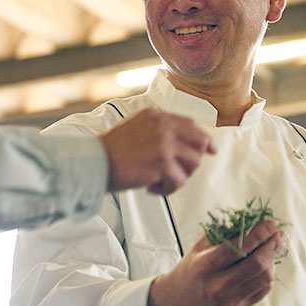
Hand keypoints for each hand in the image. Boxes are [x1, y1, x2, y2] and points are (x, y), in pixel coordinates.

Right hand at [100, 109, 215, 194]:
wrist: (95, 162)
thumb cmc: (111, 151)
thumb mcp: (136, 129)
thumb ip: (158, 131)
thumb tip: (182, 145)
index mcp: (157, 116)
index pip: (191, 124)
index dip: (203, 139)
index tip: (210, 150)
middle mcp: (163, 126)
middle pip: (200, 143)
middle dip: (194, 161)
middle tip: (180, 173)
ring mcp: (164, 143)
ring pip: (193, 164)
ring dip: (179, 177)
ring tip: (160, 181)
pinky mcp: (163, 162)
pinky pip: (179, 181)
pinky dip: (167, 189)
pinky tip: (152, 188)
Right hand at [146, 220, 287, 305]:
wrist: (179, 301)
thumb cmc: (191, 270)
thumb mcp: (199, 248)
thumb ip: (224, 236)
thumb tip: (254, 223)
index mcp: (204, 266)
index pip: (239, 248)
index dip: (259, 234)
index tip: (270, 224)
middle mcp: (217, 286)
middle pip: (257, 264)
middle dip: (271, 246)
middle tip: (277, 234)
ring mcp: (229, 301)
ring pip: (264, 278)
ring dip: (272, 260)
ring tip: (270, 249)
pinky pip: (263, 290)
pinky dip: (268, 274)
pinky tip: (265, 264)